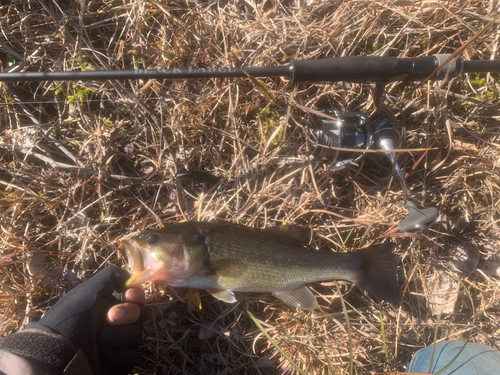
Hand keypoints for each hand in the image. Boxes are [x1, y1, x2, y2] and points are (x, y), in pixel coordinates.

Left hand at [28, 267, 146, 373]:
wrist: (58, 354)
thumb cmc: (72, 319)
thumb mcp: (87, 290)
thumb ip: (111, 276)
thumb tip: (129, 278)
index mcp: (108, 305)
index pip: (135, 296)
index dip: (136, 294)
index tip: (128, 295)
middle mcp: (115, 323)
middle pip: (140, 314)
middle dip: (129, 314)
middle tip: (111, 317)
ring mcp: (118, 343)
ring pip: (138, 335)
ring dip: (121, 335)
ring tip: (102, 338)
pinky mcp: (119, 363)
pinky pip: (131, 355)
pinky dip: (117, 355)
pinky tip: (102, 356)